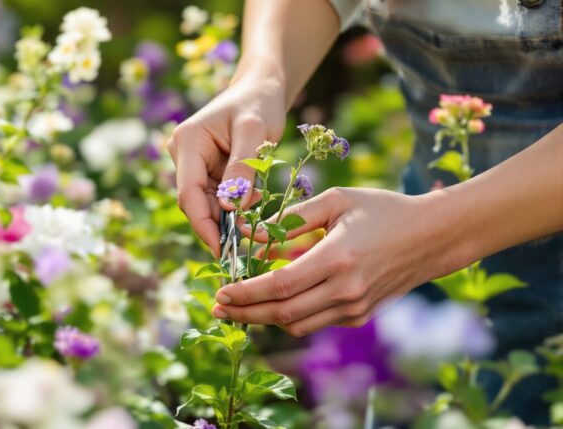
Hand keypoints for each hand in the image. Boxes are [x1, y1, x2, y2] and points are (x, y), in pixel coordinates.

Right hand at [167, 72, 286, 255]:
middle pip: (195, 203)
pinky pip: (217, 198)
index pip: (189, 193)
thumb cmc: (258, 103)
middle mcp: (183, 155)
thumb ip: (242, 167)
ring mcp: (193, 164)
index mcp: (188, 142)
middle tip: (244, 245)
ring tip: (255, 221)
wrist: (260, 89)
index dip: (203, 224)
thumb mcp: (255, 131)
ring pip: (207, 204)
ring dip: (230, 218)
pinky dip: (235, 208)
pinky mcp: (206, 171)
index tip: (222, 250)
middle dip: (218, 225)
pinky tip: (253, 206)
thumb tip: (230, 208)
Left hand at [212, 187, 464, 335]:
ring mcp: (355, 308)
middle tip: (218, 307)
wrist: (432, 236)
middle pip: (283, 313)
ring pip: (296, 323)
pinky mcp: (360, 316)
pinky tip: (272, 300)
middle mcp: (346, 290)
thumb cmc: (382, 210)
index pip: (280, 286)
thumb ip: (289, 219)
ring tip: (239, 305)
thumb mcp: (335, 202)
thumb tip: (248, 233)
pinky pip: (314, 321)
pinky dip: (289, 314)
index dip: (246, 293)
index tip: (221, 292)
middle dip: (245, 313)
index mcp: (338, 258)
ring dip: (264, 317)